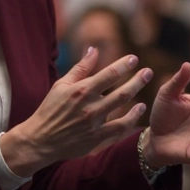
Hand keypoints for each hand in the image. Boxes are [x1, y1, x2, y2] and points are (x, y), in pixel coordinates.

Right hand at [1, 47, 152, 176]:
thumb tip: (94, 49)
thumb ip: (81, 68)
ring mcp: (95, 123)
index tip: (133, 58)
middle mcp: (90, 106)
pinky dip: (132, 118)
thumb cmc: (50, 109)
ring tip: (144, 88)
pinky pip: (120, 127)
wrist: (41, 140)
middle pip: (121, 92)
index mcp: (81, 90)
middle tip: (148, 72)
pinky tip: (139, 109)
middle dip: (137, 80)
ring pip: (122, 108)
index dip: (123, 65)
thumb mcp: (61, 85)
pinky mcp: (97, 138)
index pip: (108, 74)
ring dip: (136, 95)